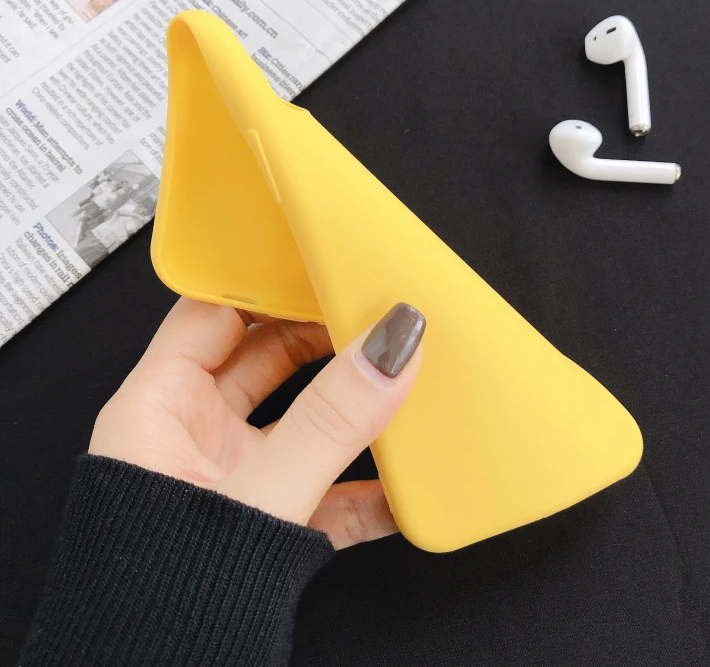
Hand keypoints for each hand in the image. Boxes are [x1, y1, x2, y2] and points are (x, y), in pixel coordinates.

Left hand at [90, 298, 424, 548]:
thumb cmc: (159, 591)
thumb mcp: (259, 493)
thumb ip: (331, 421)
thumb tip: (389, 349)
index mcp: (157, 406)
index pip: (213, 311)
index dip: (266, 284)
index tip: (322, 265)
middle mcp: (190, 434)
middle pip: (263, 355)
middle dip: (322, 337)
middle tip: (373, 317)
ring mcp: (231, 476)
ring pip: (299, 417)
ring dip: (350, 407)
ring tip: (398, 380)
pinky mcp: (267, 518)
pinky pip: (323, 484)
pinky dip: (366, 484)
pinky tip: (407, 485)